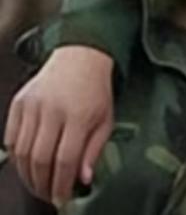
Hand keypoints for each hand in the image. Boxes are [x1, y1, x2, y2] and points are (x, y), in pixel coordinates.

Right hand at [4, 46, 113, 206]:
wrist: (81, 57)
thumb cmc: (96, 90)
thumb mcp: (106, 120)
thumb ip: (94, 150)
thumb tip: (83, 179)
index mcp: (78, 115)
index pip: (64, 160)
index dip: (60, 184)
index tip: (61, 198)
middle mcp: (52, 110)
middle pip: (39, 159)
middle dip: (42, 184)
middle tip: (48, 195)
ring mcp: (32, 105)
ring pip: (21, 151)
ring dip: (27, 174)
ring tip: (37, 183)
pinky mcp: (19, 102)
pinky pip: (10, 137)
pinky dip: (15, 156)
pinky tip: (25, 164)